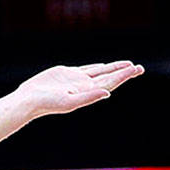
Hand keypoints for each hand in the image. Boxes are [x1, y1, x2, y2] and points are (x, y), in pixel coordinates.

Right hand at [13, 61, 143, 118]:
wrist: (29, 100)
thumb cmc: (47, 103)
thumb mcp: (69, 101)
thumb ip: (89, 96)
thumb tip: (107, 92)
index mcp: (88, 92)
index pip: (110, 82)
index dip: (123, 76)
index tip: (135, 69)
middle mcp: (85, 86)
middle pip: (110, 77)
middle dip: (125, 72)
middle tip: (140, 68)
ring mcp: (77, 80)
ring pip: (100, 72)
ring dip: (114, 69)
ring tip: (128, 65)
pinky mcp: (67, 74)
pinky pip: (87, 69)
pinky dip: (98, 67)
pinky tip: (104, 66)